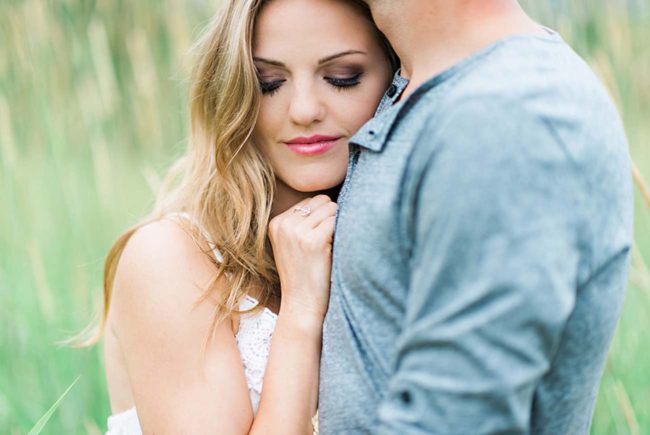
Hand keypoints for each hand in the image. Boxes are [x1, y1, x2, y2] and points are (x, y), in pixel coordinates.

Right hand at [268, 195, 336, 323]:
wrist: (301, 305)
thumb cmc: (304, 275)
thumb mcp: (292, 244)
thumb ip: (303, 221)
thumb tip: (330, 199)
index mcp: (276, 222)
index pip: (311, 200)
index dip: (323, 217)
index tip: (321, 238)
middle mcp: (284, 224)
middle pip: (323, 201)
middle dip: (332, 218)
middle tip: (329, 242)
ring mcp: (297, 232)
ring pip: (332, 208)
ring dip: (338, 225)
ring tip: (331, 247)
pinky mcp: (313, 241)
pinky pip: (338, 221)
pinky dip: (342, 232)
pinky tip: (335, 249)